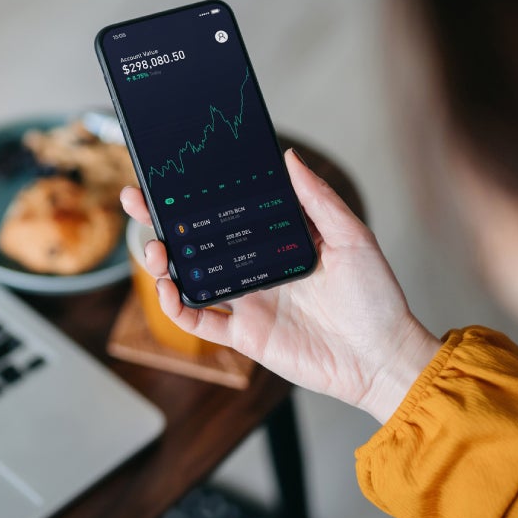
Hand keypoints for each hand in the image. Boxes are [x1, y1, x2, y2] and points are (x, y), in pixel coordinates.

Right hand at [120, 150, 439, 422]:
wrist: (381, 358)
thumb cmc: (376, 298)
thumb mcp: (352, 238)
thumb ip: (319, 200)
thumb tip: (289, 159)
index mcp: (275, 241)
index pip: (227, 212)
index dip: (197, 196)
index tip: (172, 175)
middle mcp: (255, 268)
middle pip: (197, 241)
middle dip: (162, 221)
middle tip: (136, 201)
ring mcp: (247, 302)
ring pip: (190, 278)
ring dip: (163, 262)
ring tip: (153, 249)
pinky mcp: (244, 335)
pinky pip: (200, 321)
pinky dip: (177, 308)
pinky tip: (168, 290)